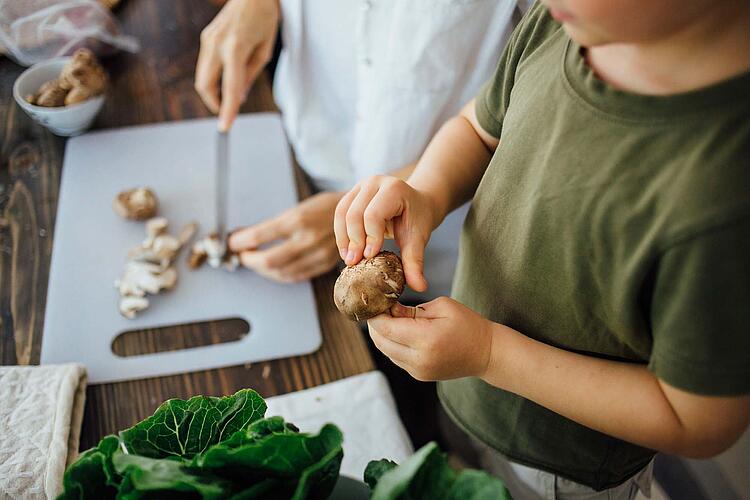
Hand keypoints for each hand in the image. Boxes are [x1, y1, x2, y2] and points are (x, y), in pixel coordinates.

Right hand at [195, 0, 278, 130]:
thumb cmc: (264, 17)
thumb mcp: (264, 49)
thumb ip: (250, 75)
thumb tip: (238, 96)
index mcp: (235, 47)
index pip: (229, 87)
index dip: (227, 110)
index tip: (225, 127)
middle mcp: (216, 44)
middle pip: (205, 86)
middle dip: (214, 104)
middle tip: (227, 112)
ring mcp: (207, 40)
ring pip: (201, 78)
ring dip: (213, 92)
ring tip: (229, 96)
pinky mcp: (205, 38)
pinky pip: (205, 66)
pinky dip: (213, 79)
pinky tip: (227, 79)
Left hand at [228, 192, 341, 281]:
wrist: (357, 214)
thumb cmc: (324, 208)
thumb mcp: (297, 209)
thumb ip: (273, 225)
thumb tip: (246, 236)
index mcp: (297, 219)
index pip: (257, 236)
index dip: (239, 242)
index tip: (231, 243)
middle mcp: (307, 239)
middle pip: (267, 260)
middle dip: (248, 260)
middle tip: (241, 254)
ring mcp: (317, 255)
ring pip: (280, 272)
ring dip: (262, 270)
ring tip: (255, 261)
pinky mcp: (324, 265)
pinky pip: (295, 277)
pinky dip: (279, 275)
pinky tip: (273, 269)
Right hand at [334, 175, 438, 291]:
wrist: (416, 203)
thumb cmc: (417, 219)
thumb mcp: (418, 239)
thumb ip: (415, 262)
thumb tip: (420, 287)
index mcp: (394, 189)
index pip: (374, 214)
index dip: (370, 237)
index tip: (369, 257)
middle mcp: (375, 182)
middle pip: (354, 212)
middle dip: (353, 240)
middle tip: (354, 263)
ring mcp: (361, 185)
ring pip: (342, 212)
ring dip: (343, 238)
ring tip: (348, 259)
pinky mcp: (352, 193)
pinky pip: (339, 213)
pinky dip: (341, 233)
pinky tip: (346, 251)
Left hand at [367, 297, 496, 380]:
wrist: (486, 353)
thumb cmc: (468, 324)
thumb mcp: (442, 306)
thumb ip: (412, 309)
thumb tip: (388, 309)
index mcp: (426, 339)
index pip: (385, 327)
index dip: (375, 313)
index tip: (375, 300)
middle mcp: (419, 359)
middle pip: (380, 341)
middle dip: (374, 323)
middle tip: (377, 307)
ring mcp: (418, 370)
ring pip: (385, 351)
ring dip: (381, 334)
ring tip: (386, 317)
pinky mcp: (419, 375)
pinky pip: (396, 358)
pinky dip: (392, 344)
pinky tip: (398, 330)